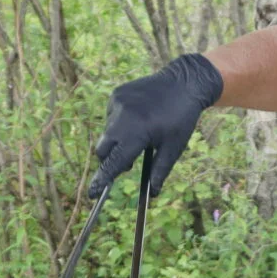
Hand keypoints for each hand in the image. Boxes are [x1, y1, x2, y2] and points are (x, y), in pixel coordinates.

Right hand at [89, 53, 224, 198]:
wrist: (183, 83)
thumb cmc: (181, 119)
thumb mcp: (174, 147)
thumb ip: (159, 171)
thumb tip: (152, 194)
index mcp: (137, 133)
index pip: (114, 162)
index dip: (103, 180)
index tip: (93, 194)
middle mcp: (122, 118)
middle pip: (103, 149)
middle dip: (110, 160)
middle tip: (129, 163)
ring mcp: (117, 103)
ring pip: (108, 133)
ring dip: (118, 140)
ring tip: (142, 133)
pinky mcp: (116, 94)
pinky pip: (111, 117)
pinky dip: (120, 123)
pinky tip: (139, 117)